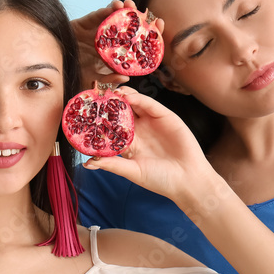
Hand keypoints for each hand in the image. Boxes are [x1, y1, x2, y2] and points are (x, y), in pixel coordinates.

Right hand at [71, 0, 152, 88]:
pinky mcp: (86, 22)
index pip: (137, 43)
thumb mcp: (91, 81)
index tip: (159, 25)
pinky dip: (107, 9)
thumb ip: (107, 80)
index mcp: (115, 53)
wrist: (54, 63)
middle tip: (148, 14)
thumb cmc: (72, 73)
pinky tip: (115, 6)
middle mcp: (109, 40)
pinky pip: (99, 14)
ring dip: (125, 10)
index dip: (149, 34)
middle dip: (139, 18)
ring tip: (130, 5)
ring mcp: (98, 30)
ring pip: (115, 17)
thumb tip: (126, 77)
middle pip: (129, 27)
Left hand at [82, 87, 214, 206]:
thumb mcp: (132, 171)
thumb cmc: (160, 179)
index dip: (99, 119)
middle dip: (109, 103)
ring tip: (109, 93)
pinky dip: (139, 99)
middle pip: (121, 112)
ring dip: (122, 97)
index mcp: (128, 142)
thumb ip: (112, 164)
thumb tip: (87, 163)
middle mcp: (139, 130)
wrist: (188, 180)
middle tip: (95, 95)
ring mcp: (152, 122)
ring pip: (134, 104)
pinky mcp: (166, 117)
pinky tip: (127, 97)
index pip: (111, 127)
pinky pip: (150, 105)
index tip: (85, 113)